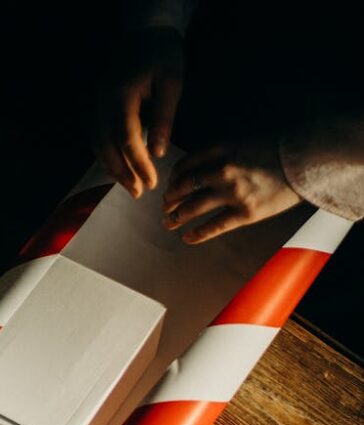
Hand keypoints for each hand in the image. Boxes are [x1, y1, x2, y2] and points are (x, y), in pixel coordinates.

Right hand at [93, 27, 183, 197]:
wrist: (145, 32)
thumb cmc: (163, 56)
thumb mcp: (172, 84)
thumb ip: (165, 119)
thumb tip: (158, 154)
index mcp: (121, 94)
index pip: (127, 139)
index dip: (138, 164)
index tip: (151, 183)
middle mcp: (102, 100)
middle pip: (107, 146)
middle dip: (122, 173)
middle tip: (138, 193)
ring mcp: (95, 102)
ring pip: (98, 143)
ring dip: (112, 167)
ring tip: (129, 186)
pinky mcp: (96, 104)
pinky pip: (97, 136)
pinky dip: (106, 155)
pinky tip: (118, 168)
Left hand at [161, 140, 302, 242]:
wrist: (306, 160)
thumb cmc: (277, 149)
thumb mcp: (244, 139)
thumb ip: (221, 152)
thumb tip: (200, 169)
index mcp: (221, 148)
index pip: (186, 165)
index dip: (174, 178)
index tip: (170, 185)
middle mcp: (222, 170)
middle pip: (184, 187)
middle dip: (170, 199)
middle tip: (164, 206)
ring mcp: (233, 193)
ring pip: (193, 208)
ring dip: (176, 217)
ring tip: (168, 223)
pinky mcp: (245, 214)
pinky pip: (213, 227)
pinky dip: (196, 234)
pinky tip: (187, 237)